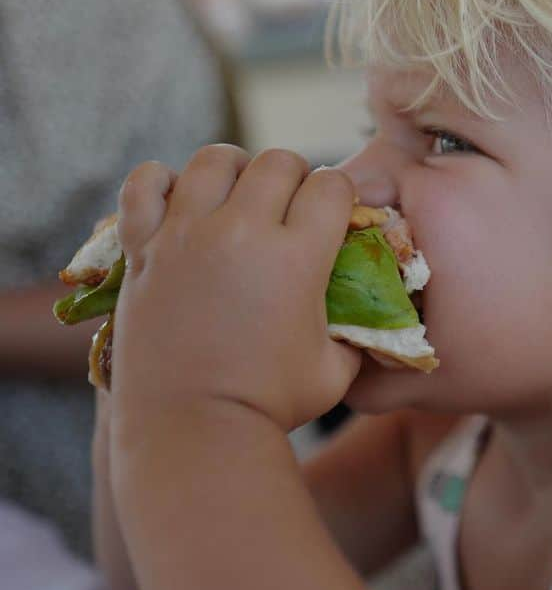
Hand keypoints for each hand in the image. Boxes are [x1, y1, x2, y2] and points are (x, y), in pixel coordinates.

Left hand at [111, 145, 362, 433]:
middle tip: (288, 210)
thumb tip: (370, 311)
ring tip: (235, 197)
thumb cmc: (271, 405)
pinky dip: (162, 183)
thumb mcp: (337, 369)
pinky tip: (179, 202)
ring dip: (234, 171)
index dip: (338, 199)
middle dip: (294, 179)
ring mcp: (186, 235)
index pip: (331, 185)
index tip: (332, 219)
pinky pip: (145, 183)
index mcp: (297, 256)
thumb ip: (356, 329)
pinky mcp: (142, 248)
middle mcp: (242, 232)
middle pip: (278, 161)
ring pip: (214, 159)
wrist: (192, 429)